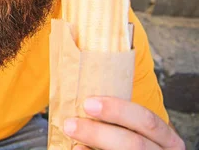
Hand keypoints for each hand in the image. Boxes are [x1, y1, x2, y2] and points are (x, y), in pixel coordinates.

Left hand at [64, 97, 184, 149]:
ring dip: (93, 142)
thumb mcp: (136, 126)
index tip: (88, 103)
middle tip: (70, 123)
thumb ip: (119, 114)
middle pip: (134, 144)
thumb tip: (82, 91)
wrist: (130, 148)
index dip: (119, 111)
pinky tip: (77, 148)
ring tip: (70, 132)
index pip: (148, 120)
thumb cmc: (130, 135)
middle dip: (98, 133)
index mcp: (166, 137)